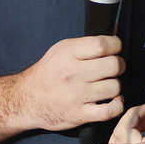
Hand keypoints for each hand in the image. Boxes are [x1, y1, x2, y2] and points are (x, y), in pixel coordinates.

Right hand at [11, 35, 125, 132]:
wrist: (26, 100)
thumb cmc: (47, 73)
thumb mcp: (61, 50)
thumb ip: (87, 42)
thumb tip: (114, 29)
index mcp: (68, 53)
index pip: (103, 45)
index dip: (115, 45)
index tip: (114, 49)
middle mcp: (73, 73)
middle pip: (114, 65)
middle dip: (118, 66)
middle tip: (112, 68)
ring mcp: (77, 95)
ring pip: (115, 87)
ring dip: (115, 86)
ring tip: (107, 85)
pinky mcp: (79, 114)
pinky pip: (110, 110)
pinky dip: (117, 105)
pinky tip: (113, 100)